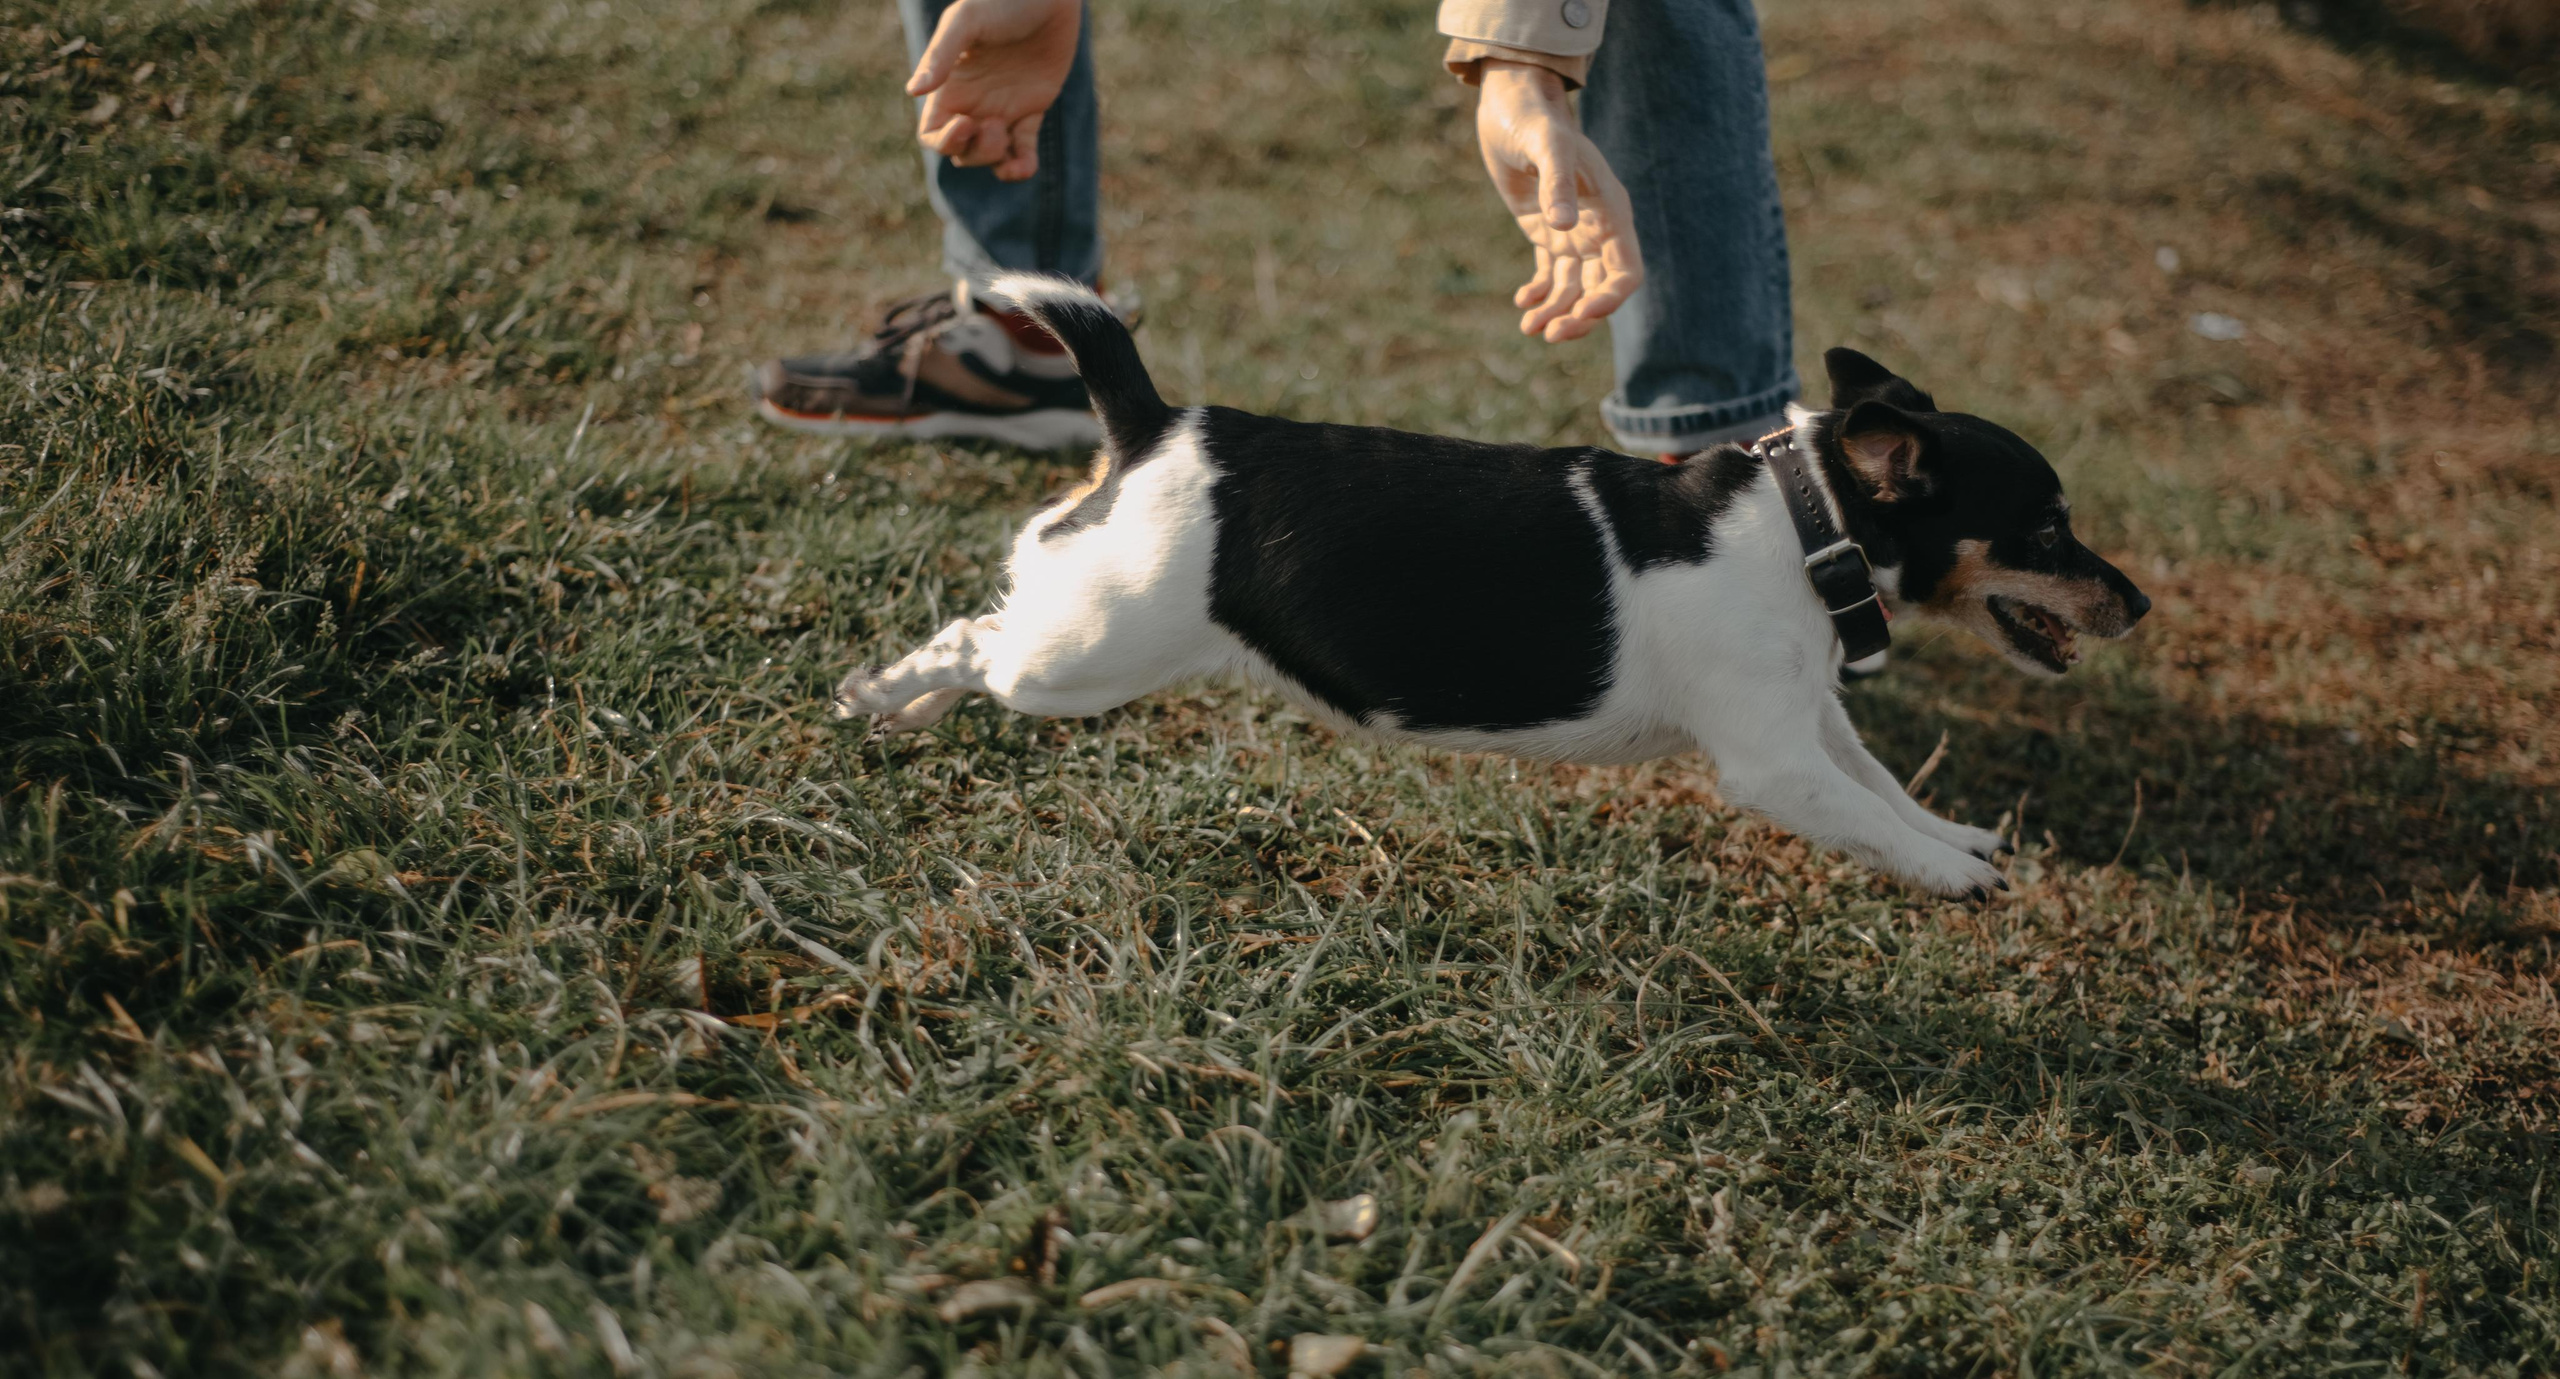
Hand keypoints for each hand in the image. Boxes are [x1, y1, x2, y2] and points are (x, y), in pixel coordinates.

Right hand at [906, 0, 1082, 181]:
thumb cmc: (1002, 2)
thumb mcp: (966, 23)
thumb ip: (940, 56)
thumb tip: (913, 91)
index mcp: (950, 86)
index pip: (932, 134)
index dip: (944, 142)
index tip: (966, 124)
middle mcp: (973, 102)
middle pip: (960, 152)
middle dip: (975, 152)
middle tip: (995, 125)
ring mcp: (1003, 109)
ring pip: (990, 157)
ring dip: (996, 160)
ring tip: (1010, 134)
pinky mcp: (1032, 110)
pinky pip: (1023, 152)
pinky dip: (1022, 167)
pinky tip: (1026, 165)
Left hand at [1474, 60, 1642, 341]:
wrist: (1513, 109)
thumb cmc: (1535, 123)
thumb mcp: (1548, 148)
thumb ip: (1557, 184)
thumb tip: (1562, 229)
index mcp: (1612, 212)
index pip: (1626, 271)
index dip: (1610, 299)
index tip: (1581, 315)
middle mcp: (1598, 228)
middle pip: (1601, 289)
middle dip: (1580, 316)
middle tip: (1550, 334)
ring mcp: (1574, 232)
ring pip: (1575, 288)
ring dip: (1557, 312)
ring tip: (1529, 327)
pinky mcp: (1548, 233)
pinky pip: (1552, 276)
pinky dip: (1540, 294)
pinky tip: (1523, 302)